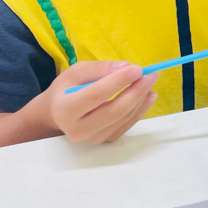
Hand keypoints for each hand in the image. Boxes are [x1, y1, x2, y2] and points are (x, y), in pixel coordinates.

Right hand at [43, 61, 158, 143]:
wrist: (57, 114)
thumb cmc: (66, 89)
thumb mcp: (76, 72)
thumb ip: (99, 68)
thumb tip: (125, 67)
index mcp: (65, 109)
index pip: (96, 95)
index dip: (119, 81)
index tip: (137, 69)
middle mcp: (77, 129)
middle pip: (114, 111)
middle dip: (135, 91)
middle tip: (150, 75)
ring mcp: (92, 139)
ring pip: (123, 118)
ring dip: (141, 99)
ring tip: (150, 81)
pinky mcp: (104, 141)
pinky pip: (126, 125)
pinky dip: (140, 109)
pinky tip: (148, 96)